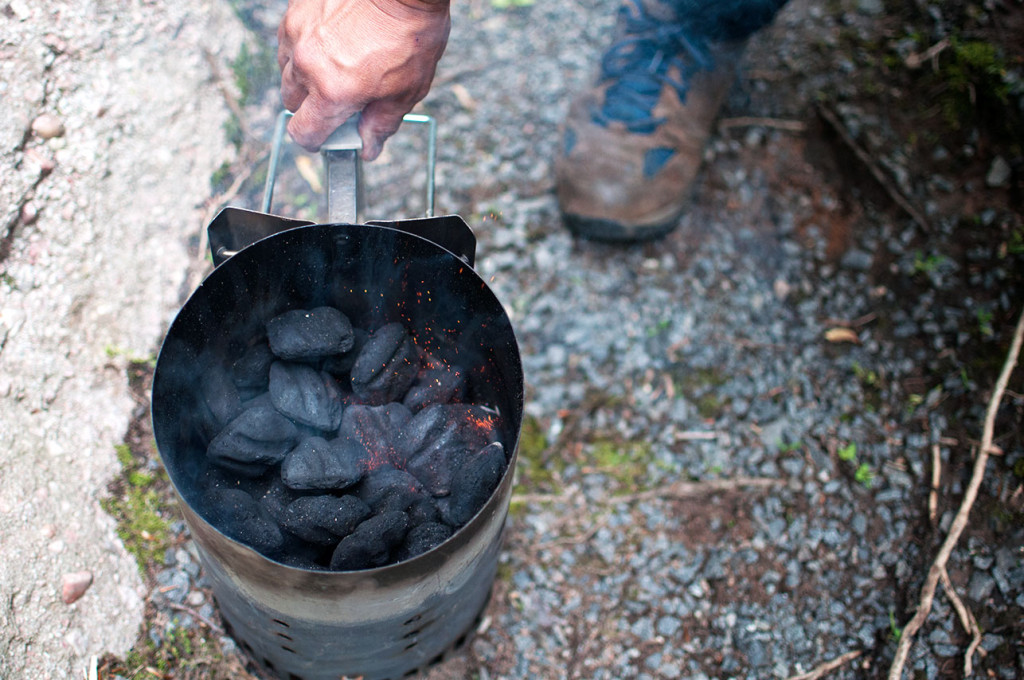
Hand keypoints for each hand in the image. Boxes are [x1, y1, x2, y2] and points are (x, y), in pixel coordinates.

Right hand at [277, 0, 449, 158]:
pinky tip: (331, 42)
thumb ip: (382, 123)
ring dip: (305, 76)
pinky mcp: (297, 11)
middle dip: (312, 107)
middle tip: (340, 99)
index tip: (327, 138)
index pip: (303, 132)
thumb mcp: (407, 90)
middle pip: (292, 103)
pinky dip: (304, 48)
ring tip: (337, 66)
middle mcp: (307, 64)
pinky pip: (289, 40)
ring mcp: (298, 34)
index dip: (315, 140)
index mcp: (333, 91)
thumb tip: (368, 147)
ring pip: (287, 70)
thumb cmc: (411, 33)